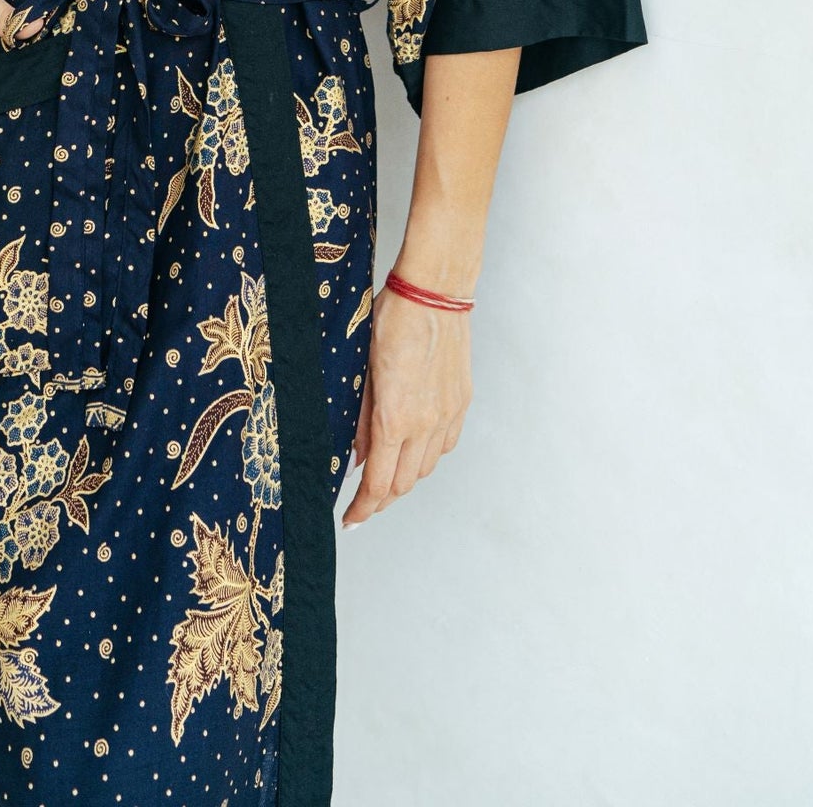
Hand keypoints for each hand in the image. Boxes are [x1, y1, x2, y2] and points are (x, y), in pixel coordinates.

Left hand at [341, 279, 471, 525]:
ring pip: (427, 468)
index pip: (379, 482)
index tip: (352, 519)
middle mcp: (426, 424)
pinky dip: (427, 457)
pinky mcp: (461, 402)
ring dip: (404, 479)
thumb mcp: (362, 369)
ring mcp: (448, 414)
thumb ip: (359, 418)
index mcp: (396, 418)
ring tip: (385, 476)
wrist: (433, 293)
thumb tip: (355, 455)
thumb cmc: (392, 320)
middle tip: (363, 502)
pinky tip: (413, 450)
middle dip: (381, 498)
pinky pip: (445, 445)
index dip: (364, 507)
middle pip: (404, 483)